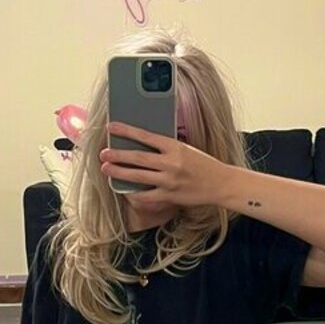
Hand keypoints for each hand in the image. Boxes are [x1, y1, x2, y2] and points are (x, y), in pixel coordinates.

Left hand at [102, 124, 231, 206]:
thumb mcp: (186, 149)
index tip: (111, 127)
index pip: (146, 136)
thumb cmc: (203, 165)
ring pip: (139, 176)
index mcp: (175, 147)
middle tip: (103, 153)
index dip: (127, 131)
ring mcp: (170, 181)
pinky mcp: (170, 196)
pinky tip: (124, 189)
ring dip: (120, 172)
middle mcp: (171, 163)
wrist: (221, 184)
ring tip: (106, 168)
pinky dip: (134, 193)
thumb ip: (167, 148)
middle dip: (118, 155)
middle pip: (138, 158)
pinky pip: (147, 195)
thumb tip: (144, 144)